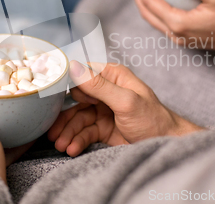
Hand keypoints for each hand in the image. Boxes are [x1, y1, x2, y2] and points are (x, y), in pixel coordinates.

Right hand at [47, 61, 201, 156]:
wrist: (165, 144)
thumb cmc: (153, 119)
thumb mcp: (125, 101)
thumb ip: (99, 86)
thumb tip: (75, 66)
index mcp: (112, 77)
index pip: (82, 74)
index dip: (65, 85)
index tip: (49, 96)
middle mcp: (106, 91)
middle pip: (75, 99)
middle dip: (63, 116)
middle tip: (52, 130)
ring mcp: (103, 110)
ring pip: (77, 118)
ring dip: (67, 131)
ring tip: (60, 144)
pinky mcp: (103, 127)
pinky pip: (84, 132)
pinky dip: (76, 140)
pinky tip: (72, 148)